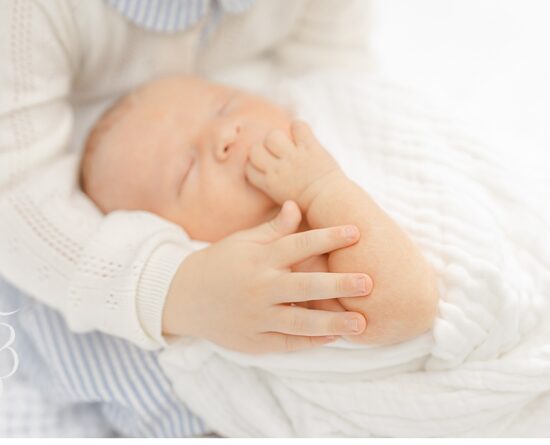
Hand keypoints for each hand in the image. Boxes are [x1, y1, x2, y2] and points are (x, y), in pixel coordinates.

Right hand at [162, 201, 371, 353]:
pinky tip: (333, 337)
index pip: (298, 244)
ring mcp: (256, 317)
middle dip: (338, 284)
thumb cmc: (219, 264)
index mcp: (259, 259)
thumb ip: (273, 229)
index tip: (357, 232)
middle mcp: (259, 288)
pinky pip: (287, 342)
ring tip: (360, 323)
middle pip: (304, 285)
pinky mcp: (254, 340)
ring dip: (332, 322)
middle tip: (368, 282)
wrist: (182, 297)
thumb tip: (298, 206)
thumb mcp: (242, 242)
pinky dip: (310, 341)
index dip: (328, 237)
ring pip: (299, 321)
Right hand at [246, 120, 343, 208]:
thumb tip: (263, 168)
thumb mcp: (280, 197)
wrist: (331, 202)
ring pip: (273, 136)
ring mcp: (294, 158)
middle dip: (263, 149)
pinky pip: (298, 127)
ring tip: (289, 144)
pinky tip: (302, 135)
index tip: (266, 164)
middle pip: (254, 149)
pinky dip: (299, 127)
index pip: (248, 167)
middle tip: (276, 153)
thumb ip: (269, 182)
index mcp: (269, 184)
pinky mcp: (310, 147)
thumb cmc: (308, 203)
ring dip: (279, 137)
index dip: (255, 163)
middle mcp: (278, 169)